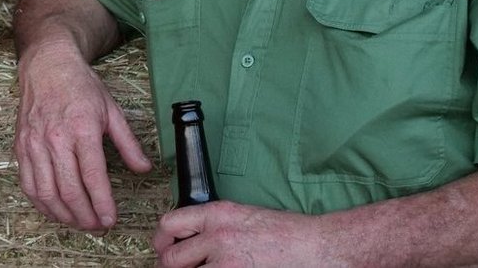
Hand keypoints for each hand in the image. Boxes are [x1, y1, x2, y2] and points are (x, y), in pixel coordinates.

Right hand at [14, 44, 151, 231]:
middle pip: (69, 190)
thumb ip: (128, 143)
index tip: (111, 219)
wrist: (47, 65)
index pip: (93, 177)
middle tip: (97, 226)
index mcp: (82, 129)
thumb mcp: (111, 110)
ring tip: (78, 223)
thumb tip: (143, 168)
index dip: (103, 204)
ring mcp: (34, 144)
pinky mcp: (21, 147)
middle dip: (85, 216)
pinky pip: (28, 184)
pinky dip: (41, 203)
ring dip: (63, 215)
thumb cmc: (80, 86)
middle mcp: (55, 139)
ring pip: (46, 193)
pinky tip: (54, 210)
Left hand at [153, 201, 328, 267]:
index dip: (161, 240)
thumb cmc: (286, 233)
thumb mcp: (243, 216)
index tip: (164, 248)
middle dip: (171, 266)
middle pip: (171, 257)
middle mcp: (217, 236)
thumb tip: (191, 240)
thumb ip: (214, 225)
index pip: (170, 223)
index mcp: (218, 214)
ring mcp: (226, 263)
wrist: (316, 247)